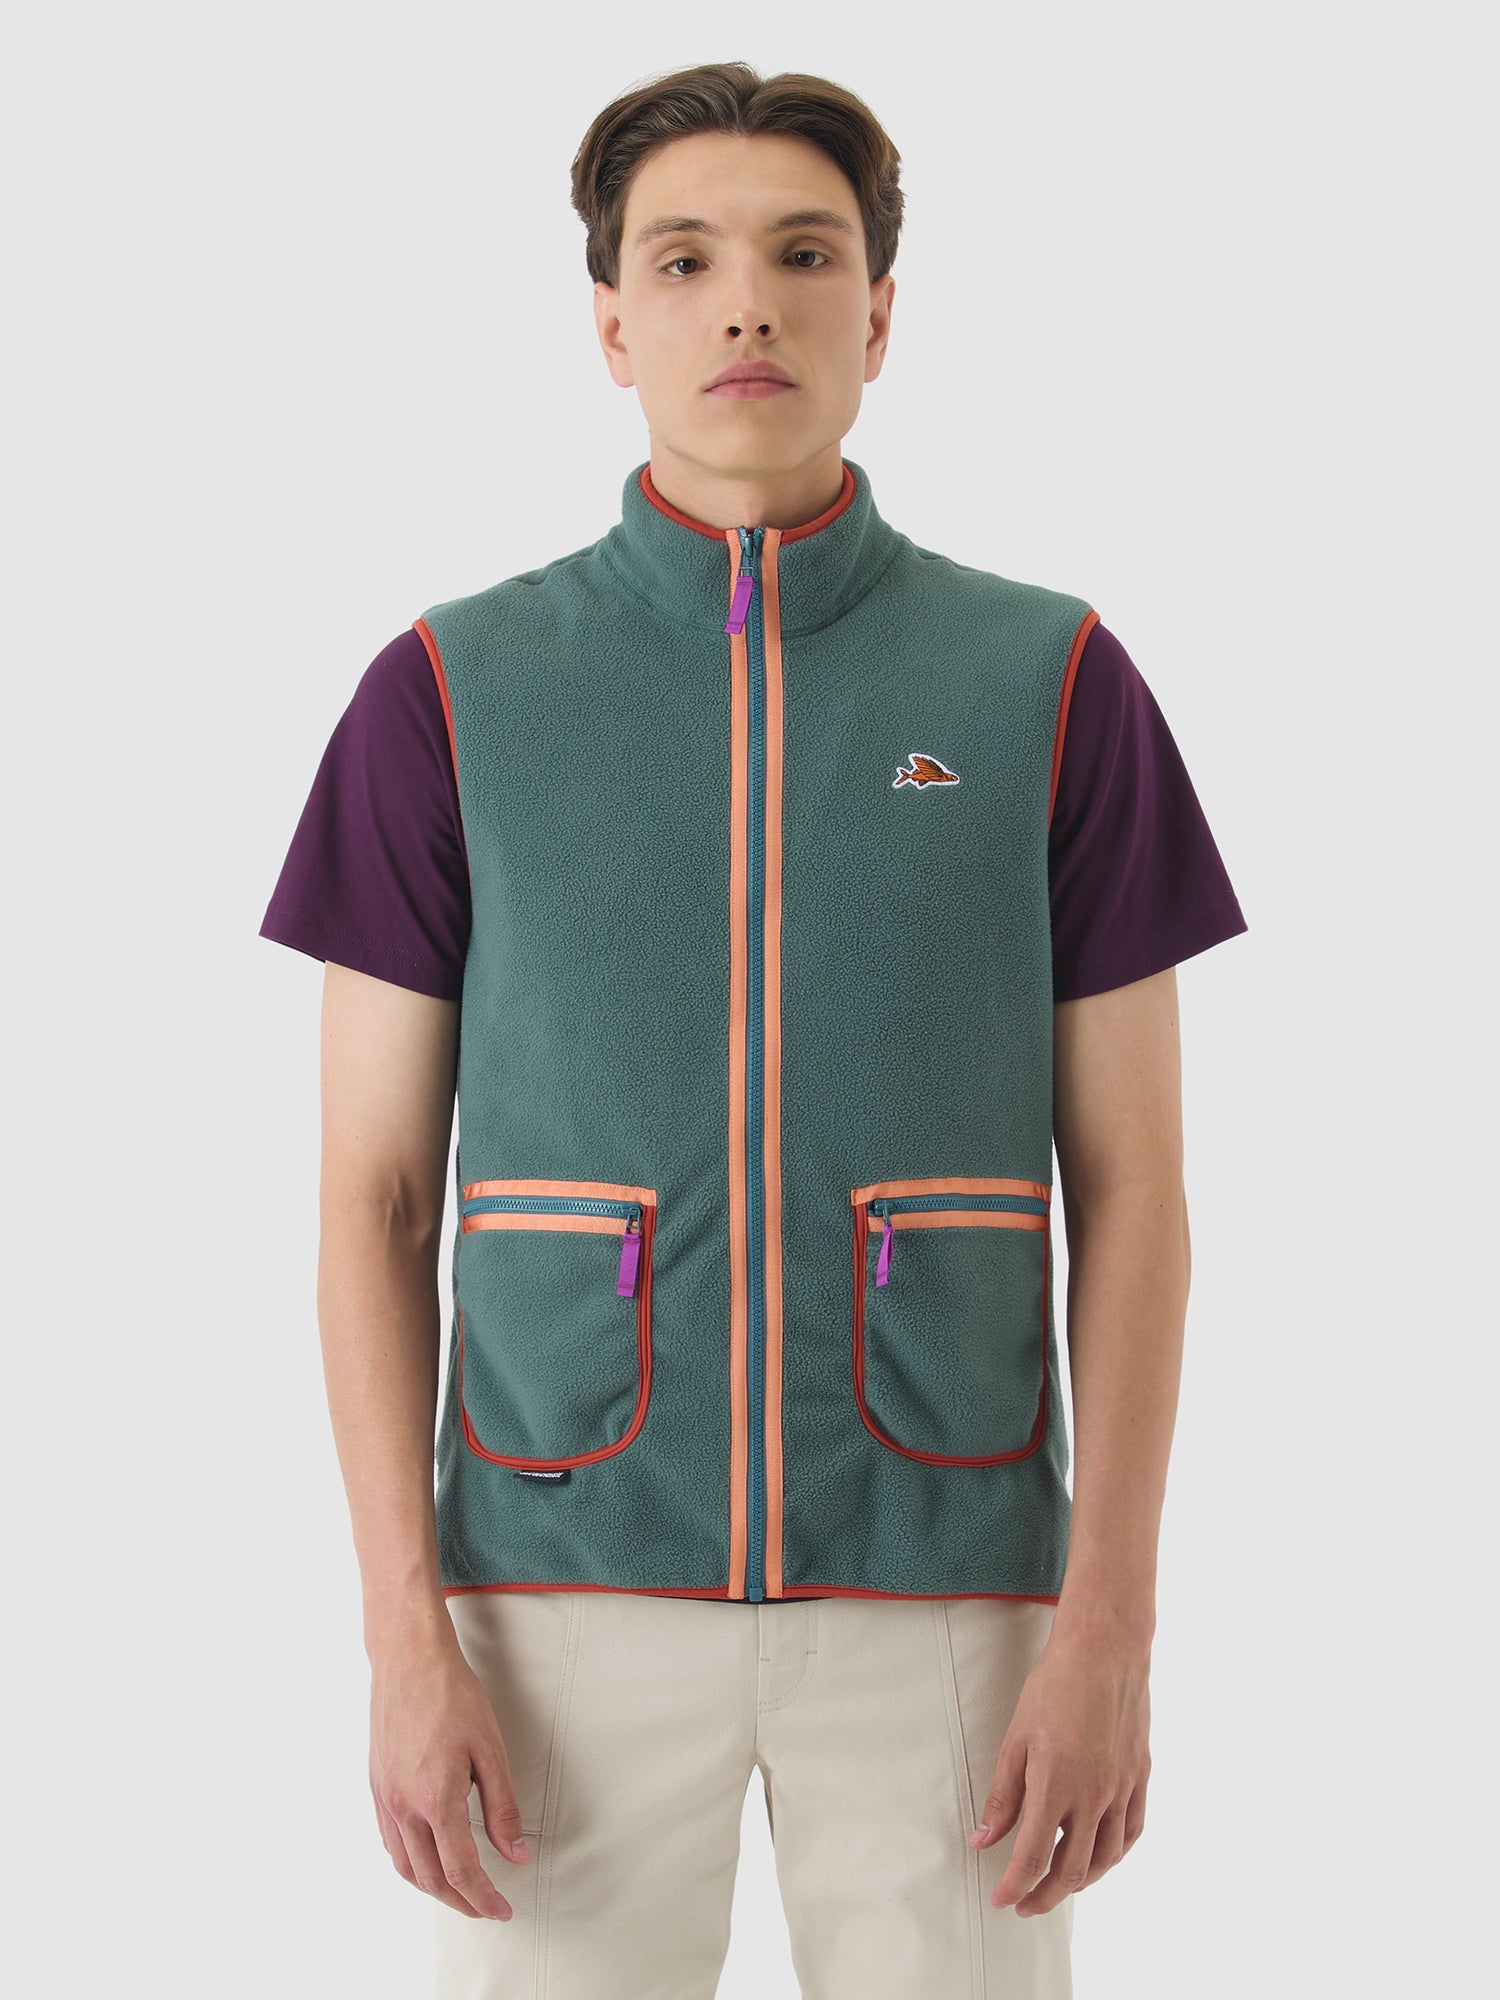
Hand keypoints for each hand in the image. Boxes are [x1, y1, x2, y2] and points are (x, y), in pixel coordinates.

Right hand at [368, 1633, 530, 1919]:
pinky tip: (427, 1859)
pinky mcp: (375, 1786)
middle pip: (430, 1877)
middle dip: (460, 1901)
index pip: (461, 1869)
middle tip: (486, 1907)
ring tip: (460, 1891)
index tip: (501, 1909)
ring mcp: (384, 1798)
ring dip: (433, 1888)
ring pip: (405, 1866)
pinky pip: (390, 1842)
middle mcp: (403, 1805)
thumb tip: (516, 1853)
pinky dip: (410, 1863)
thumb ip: (503, 1807)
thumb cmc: (452, 1695)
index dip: (483, 1897)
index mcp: (436, 1797)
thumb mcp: (491, 1749)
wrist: (409, 1659)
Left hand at [968, 1620, 1150, 1915]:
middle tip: (1026, 1903)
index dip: (1015, 1886)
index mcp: (1056, 1785)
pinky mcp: (1140, 1777)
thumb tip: (982, 1839)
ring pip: (1105, 1859)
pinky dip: (1114, 1855)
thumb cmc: (1054, 1686)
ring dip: (1080, 1882)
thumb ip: (1002, 1796)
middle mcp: (1093, 1795)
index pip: (1033, 1858)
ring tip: (1058, 1885)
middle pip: (1071, 1870)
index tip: (1002, 1899)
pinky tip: (1099, 1856)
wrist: (1104, 1650)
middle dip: (1045, 1895)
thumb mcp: (1016, 1739)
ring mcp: (1122, 1788)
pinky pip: (1131, 1832)